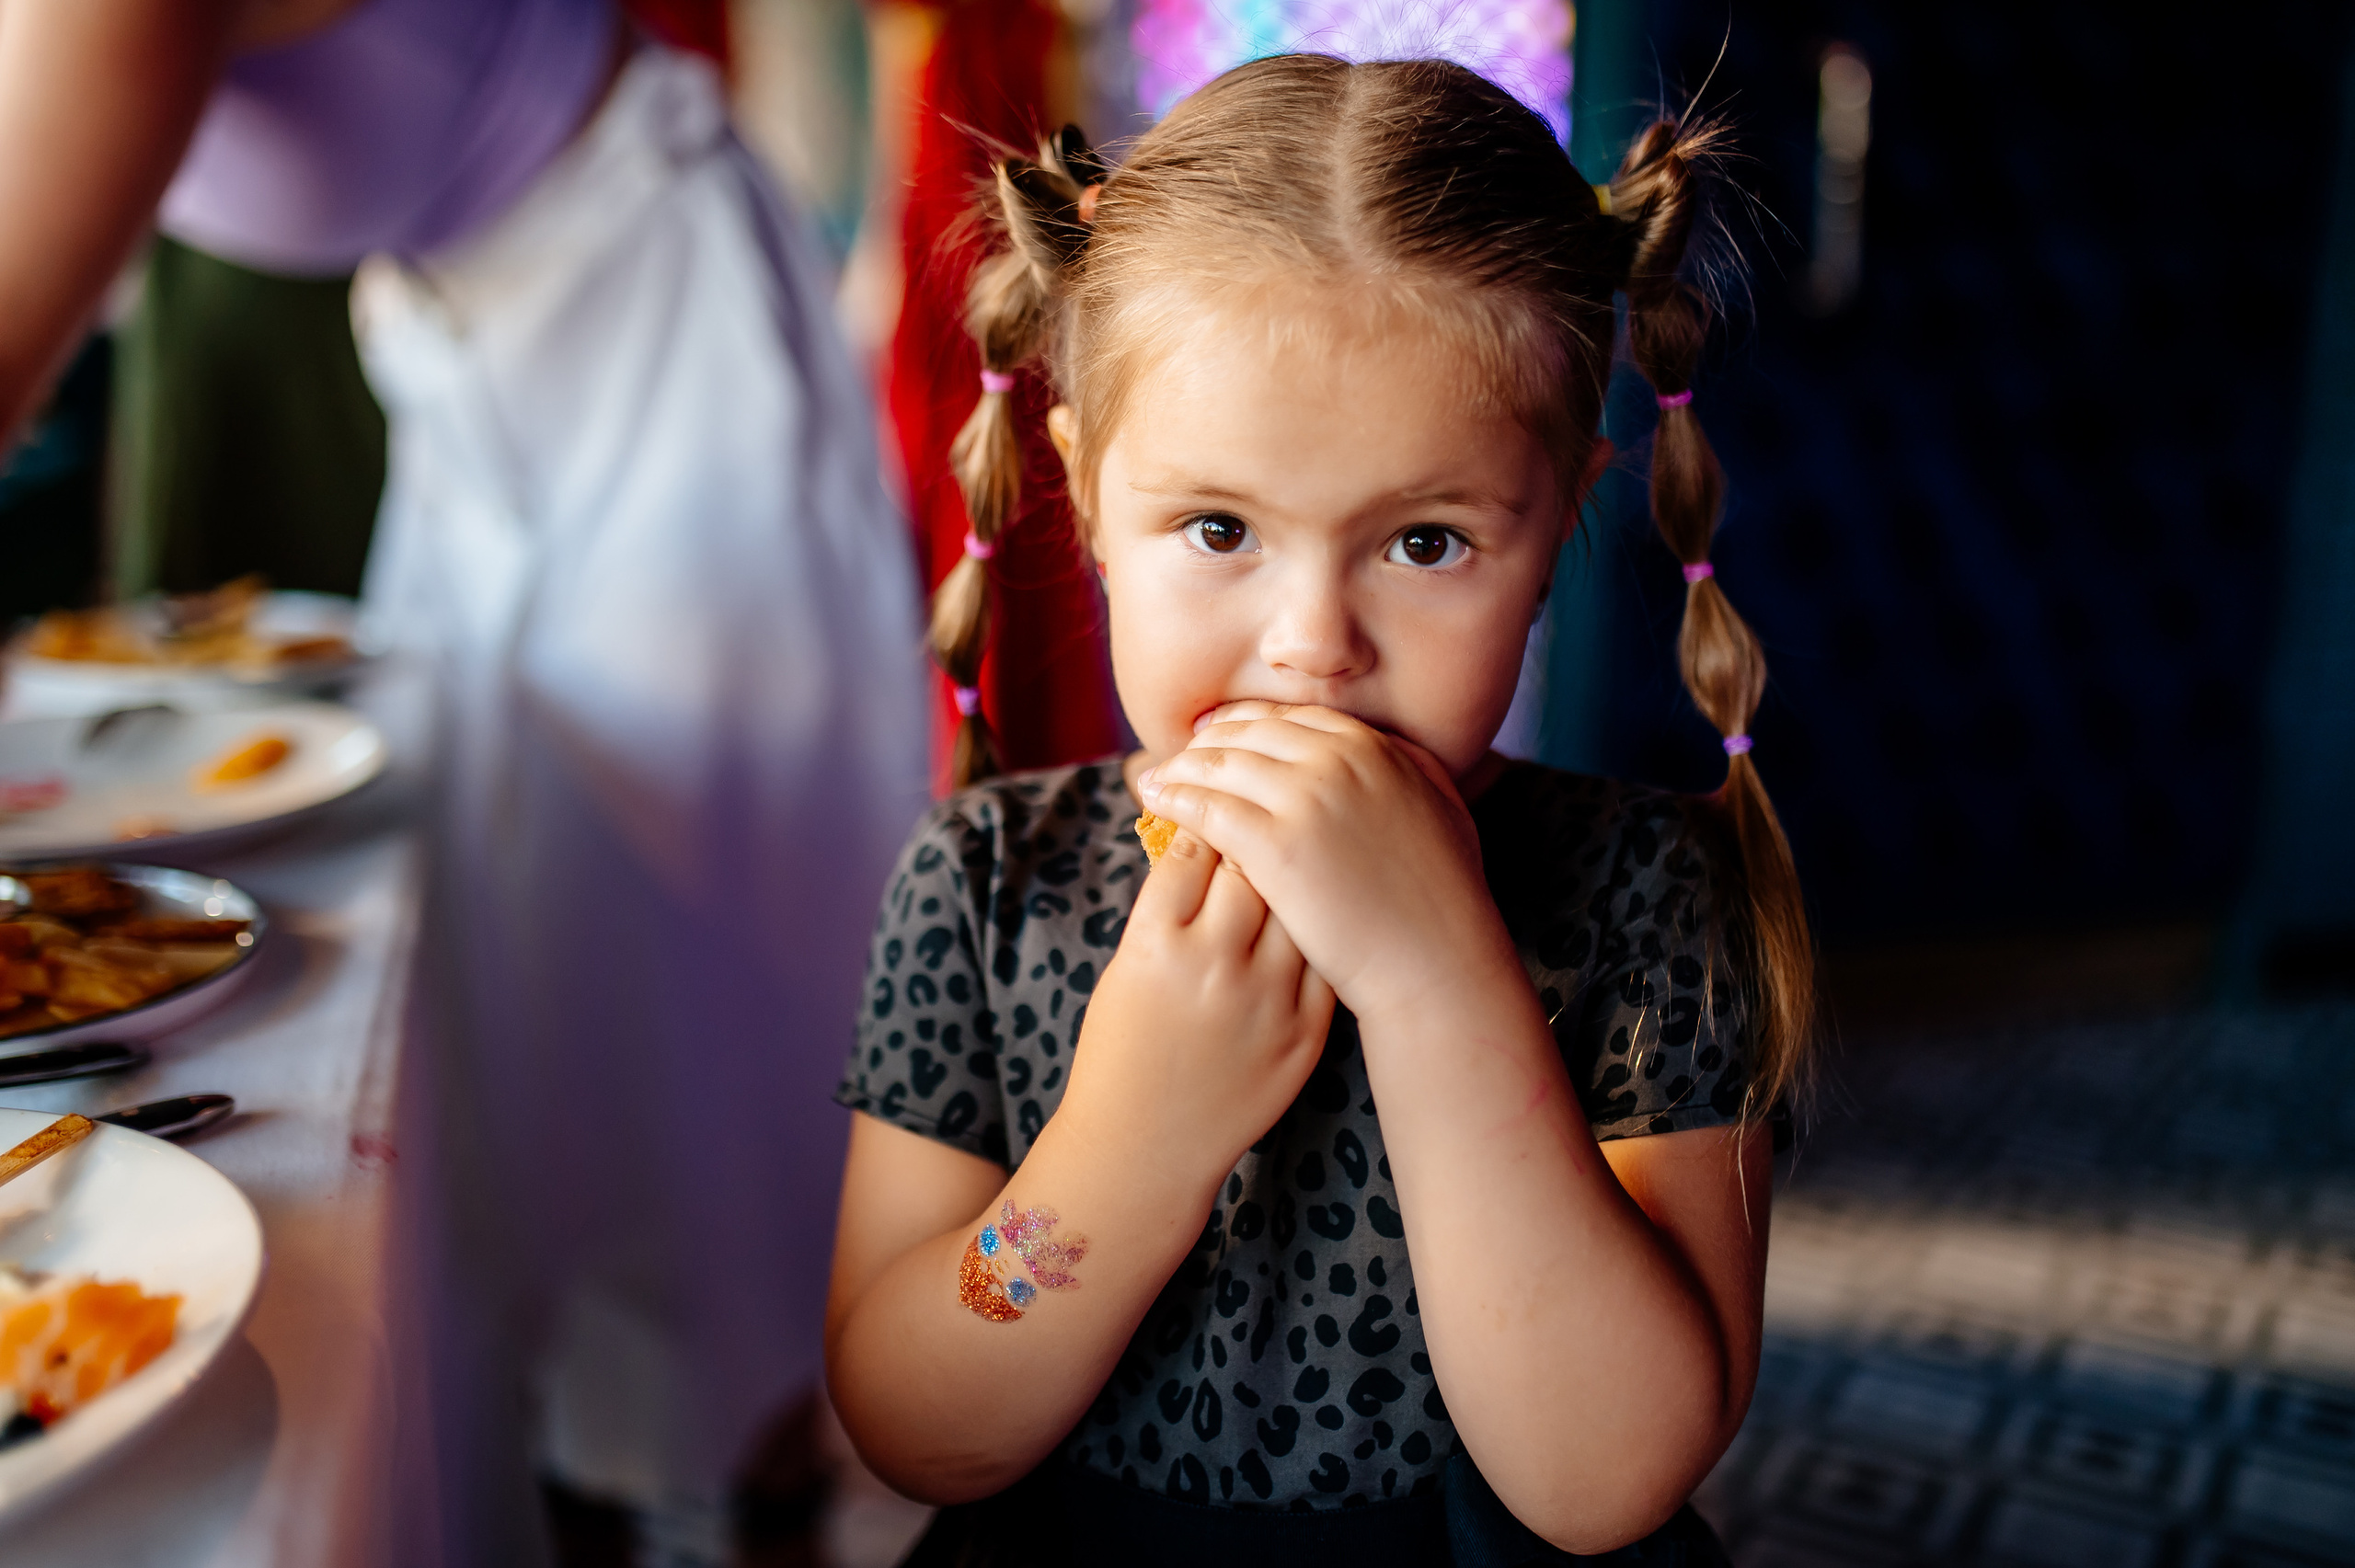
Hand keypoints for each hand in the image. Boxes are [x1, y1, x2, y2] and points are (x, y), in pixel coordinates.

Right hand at [1057, 825, 1335, 1182]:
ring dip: (1291, 880)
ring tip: (1287, 870)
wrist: (1143, 1148)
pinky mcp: (1305, 1033)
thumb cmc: (1122, 1049)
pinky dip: (1315, 934)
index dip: (1200, 819)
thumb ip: (1163, 908)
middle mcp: (1214, 968)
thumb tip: (1200, 836)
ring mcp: (1267, 1002)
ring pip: (1296, 906)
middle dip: (1250, 840)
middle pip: (1249, 867)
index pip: (1190, 849)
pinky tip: (1309, 921)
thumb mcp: (1124, 969)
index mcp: (1155, 946)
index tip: (1207, 811)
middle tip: (1255, 829)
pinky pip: (1321, 960)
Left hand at [1135, 703, 1512, 1015]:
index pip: (1292, 718)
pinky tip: (1159, 805)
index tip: (1223, 737)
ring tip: (1157, 779)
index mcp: (1376, 748)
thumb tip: (1395, 750)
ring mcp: (1307, 798)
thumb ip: (1414, 770)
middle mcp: (1339, 759)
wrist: (1439, 964)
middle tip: (1180, 757)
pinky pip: (1208, 808)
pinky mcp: (1277, 844)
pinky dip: (1177, 800)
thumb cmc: (1447, 903)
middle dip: (1209, 741)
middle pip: (1249, 732)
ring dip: (1183, 767)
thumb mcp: (1445, 812)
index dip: (1249, 724)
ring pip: (1221, 764)